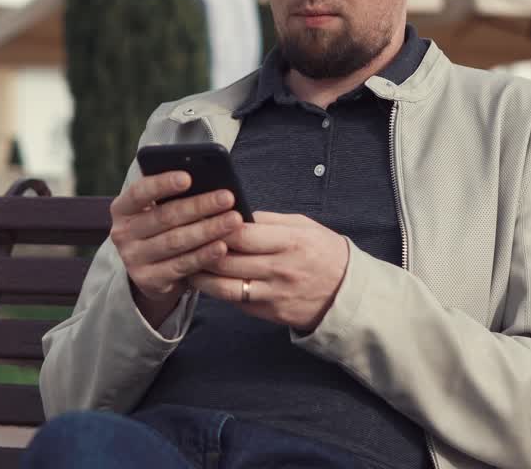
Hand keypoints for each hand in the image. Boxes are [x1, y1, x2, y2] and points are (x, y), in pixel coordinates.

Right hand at [110, 172, 243, 326]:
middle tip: (227, 198)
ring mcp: (133, 259)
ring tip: (233, 220)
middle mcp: (122, 233)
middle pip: (165, 217)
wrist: (151, 272)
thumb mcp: (158, 211)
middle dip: (199, 206)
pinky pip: (181, 266)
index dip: (163, 184)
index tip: (188, 177)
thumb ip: (173, 197)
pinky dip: (204, 255)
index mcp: (122, 209)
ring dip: (208, 230)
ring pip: (175, 242)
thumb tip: (207, 179)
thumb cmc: (161, 229)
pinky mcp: (148, 280)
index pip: (139, 192)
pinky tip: (222, 246)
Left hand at [189, 212, 349, 332]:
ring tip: (186, 265)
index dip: (216, 227)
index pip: (241, 235)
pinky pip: (236, 302)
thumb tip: (236, 214)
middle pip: (227, 261)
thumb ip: (270, 221)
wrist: (348, 295)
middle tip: (182, 242)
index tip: (200, 219)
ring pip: (224, 287)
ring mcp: (273, 295)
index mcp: (290, 242)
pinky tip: (207, 281)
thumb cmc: (324, 253)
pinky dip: (219, 291)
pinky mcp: (269, 314)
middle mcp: (280, 270)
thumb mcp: (304, 226)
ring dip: (201, 277)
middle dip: (201, 251)